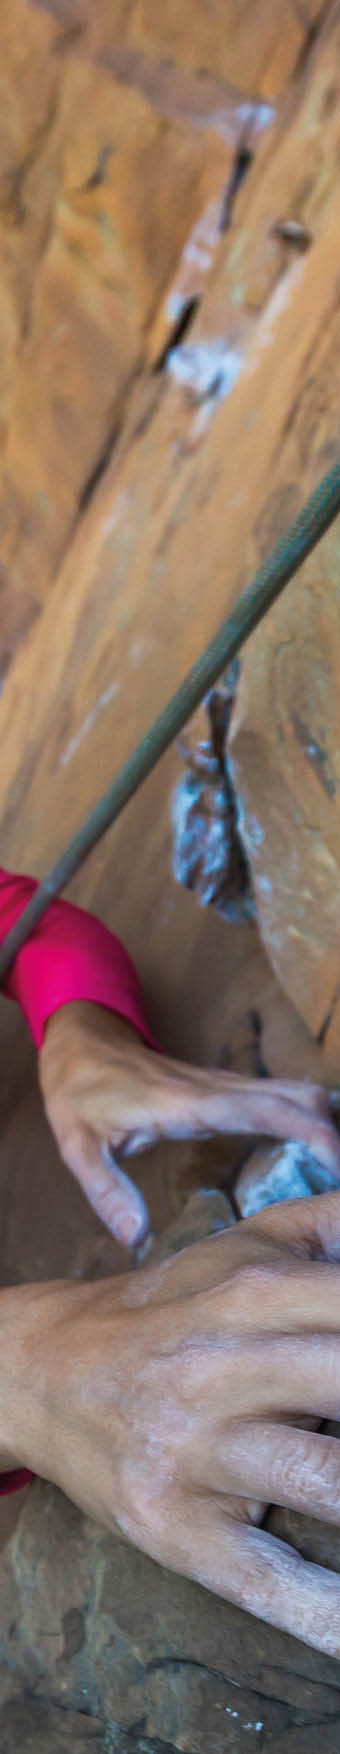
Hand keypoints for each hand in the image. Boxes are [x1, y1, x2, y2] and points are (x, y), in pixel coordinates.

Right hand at [6, 1191, 339, 1652]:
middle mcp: (225, 1369)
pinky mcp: (178, 1531)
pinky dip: (328, 1614)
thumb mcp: (237, 1244)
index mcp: (252, 1292)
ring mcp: (199, 1455)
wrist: (44, 1372)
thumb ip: (328, 1221)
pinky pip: (269, 1582)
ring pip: (329, 1489)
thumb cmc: (165, 1309)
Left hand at [39, 1000, 339, 1245]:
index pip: (262, 1110)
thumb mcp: (78, 1146)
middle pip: (293, 1096)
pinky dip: (304, 1116)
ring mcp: (220, 1083)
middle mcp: (213, 1088)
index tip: (336, 1161)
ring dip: (322, 1121)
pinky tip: (313, 1144)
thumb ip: (107, 1191)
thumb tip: (136, 1238)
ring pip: (290, 1091)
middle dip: (329, 1132)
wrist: (79, 1042)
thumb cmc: (78, 1093)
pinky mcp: (221, 1087)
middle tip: (339, 1177)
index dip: (307, 1130)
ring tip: (333, 1167)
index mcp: (186, 1104)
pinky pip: (275, 1096)